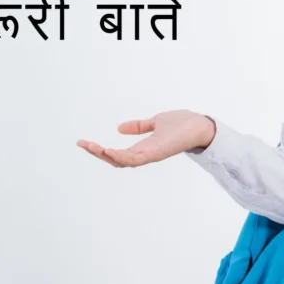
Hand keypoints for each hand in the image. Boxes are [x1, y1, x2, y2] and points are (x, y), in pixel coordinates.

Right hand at [76, 109, 215, 167]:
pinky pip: (135, 159)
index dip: (100, 150)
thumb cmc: (183, 124)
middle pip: (116, 160)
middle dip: (97, 154)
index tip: (84, 142)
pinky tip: (108, 150)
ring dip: (105, 155)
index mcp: (143, 148)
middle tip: (82, 144)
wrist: (201, 125)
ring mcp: (151, 155)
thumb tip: (119, 128)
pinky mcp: (157, 153)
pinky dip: (121, 156)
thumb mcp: (156, 122)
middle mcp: (145, 154)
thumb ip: (140, 126)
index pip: (118, 154)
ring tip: (91, 146)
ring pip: (123, 161)